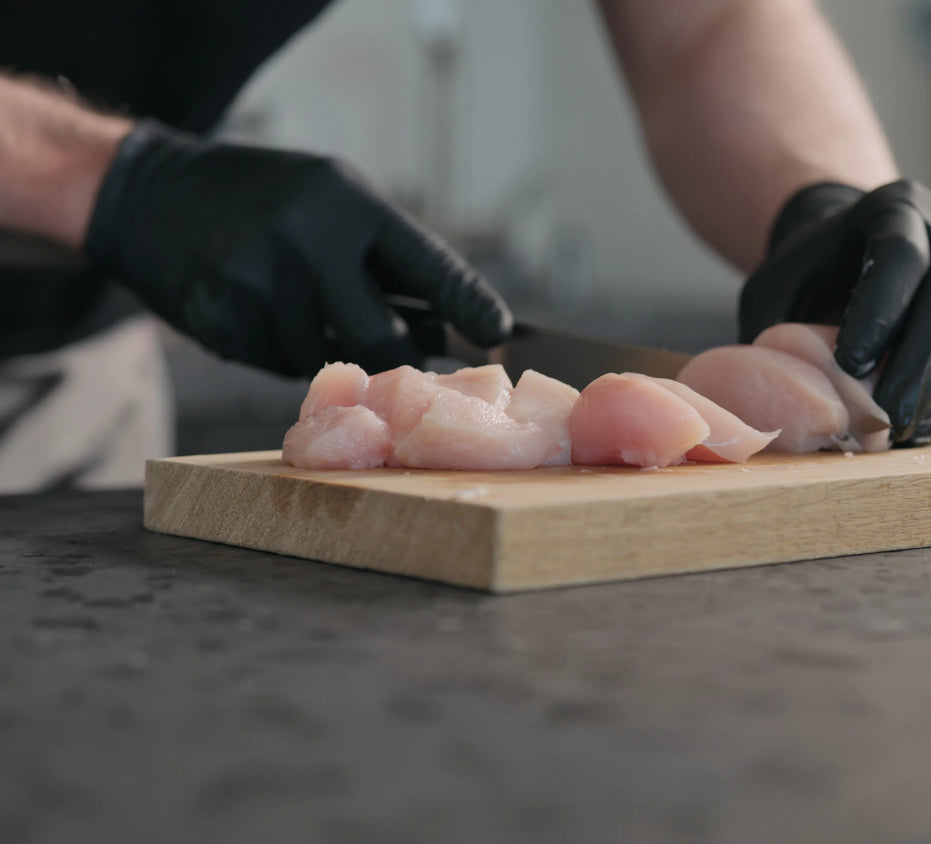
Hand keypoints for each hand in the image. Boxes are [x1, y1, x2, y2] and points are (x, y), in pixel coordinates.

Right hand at [84, 120, 510, 376]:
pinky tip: (266, 314)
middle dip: (401, 356)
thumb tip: (456, 325)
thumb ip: (386, 255)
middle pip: (378, 337)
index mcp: (346, 203)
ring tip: (310, 310)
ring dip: (331, 352)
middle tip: (414, 359)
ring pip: (324, 359)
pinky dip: (283, 351)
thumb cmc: (265, 198)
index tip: (499, 334)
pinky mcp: (220, 319)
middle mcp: (304, 240)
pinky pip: (275, 364)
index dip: (468, 305)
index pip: (428, 265)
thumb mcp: (332, 197)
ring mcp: (257, 283)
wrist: (149, 195)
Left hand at [739, 179, 930, 444]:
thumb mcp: (777, 288)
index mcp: (894, 207)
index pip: (900, 257)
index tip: (852, 367)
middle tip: (888, 425)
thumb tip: (777, 398)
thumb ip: (777, 332)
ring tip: (910, 436)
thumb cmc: (810, 277)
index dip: (879, 313)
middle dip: (919, 369)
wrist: (854, 251)